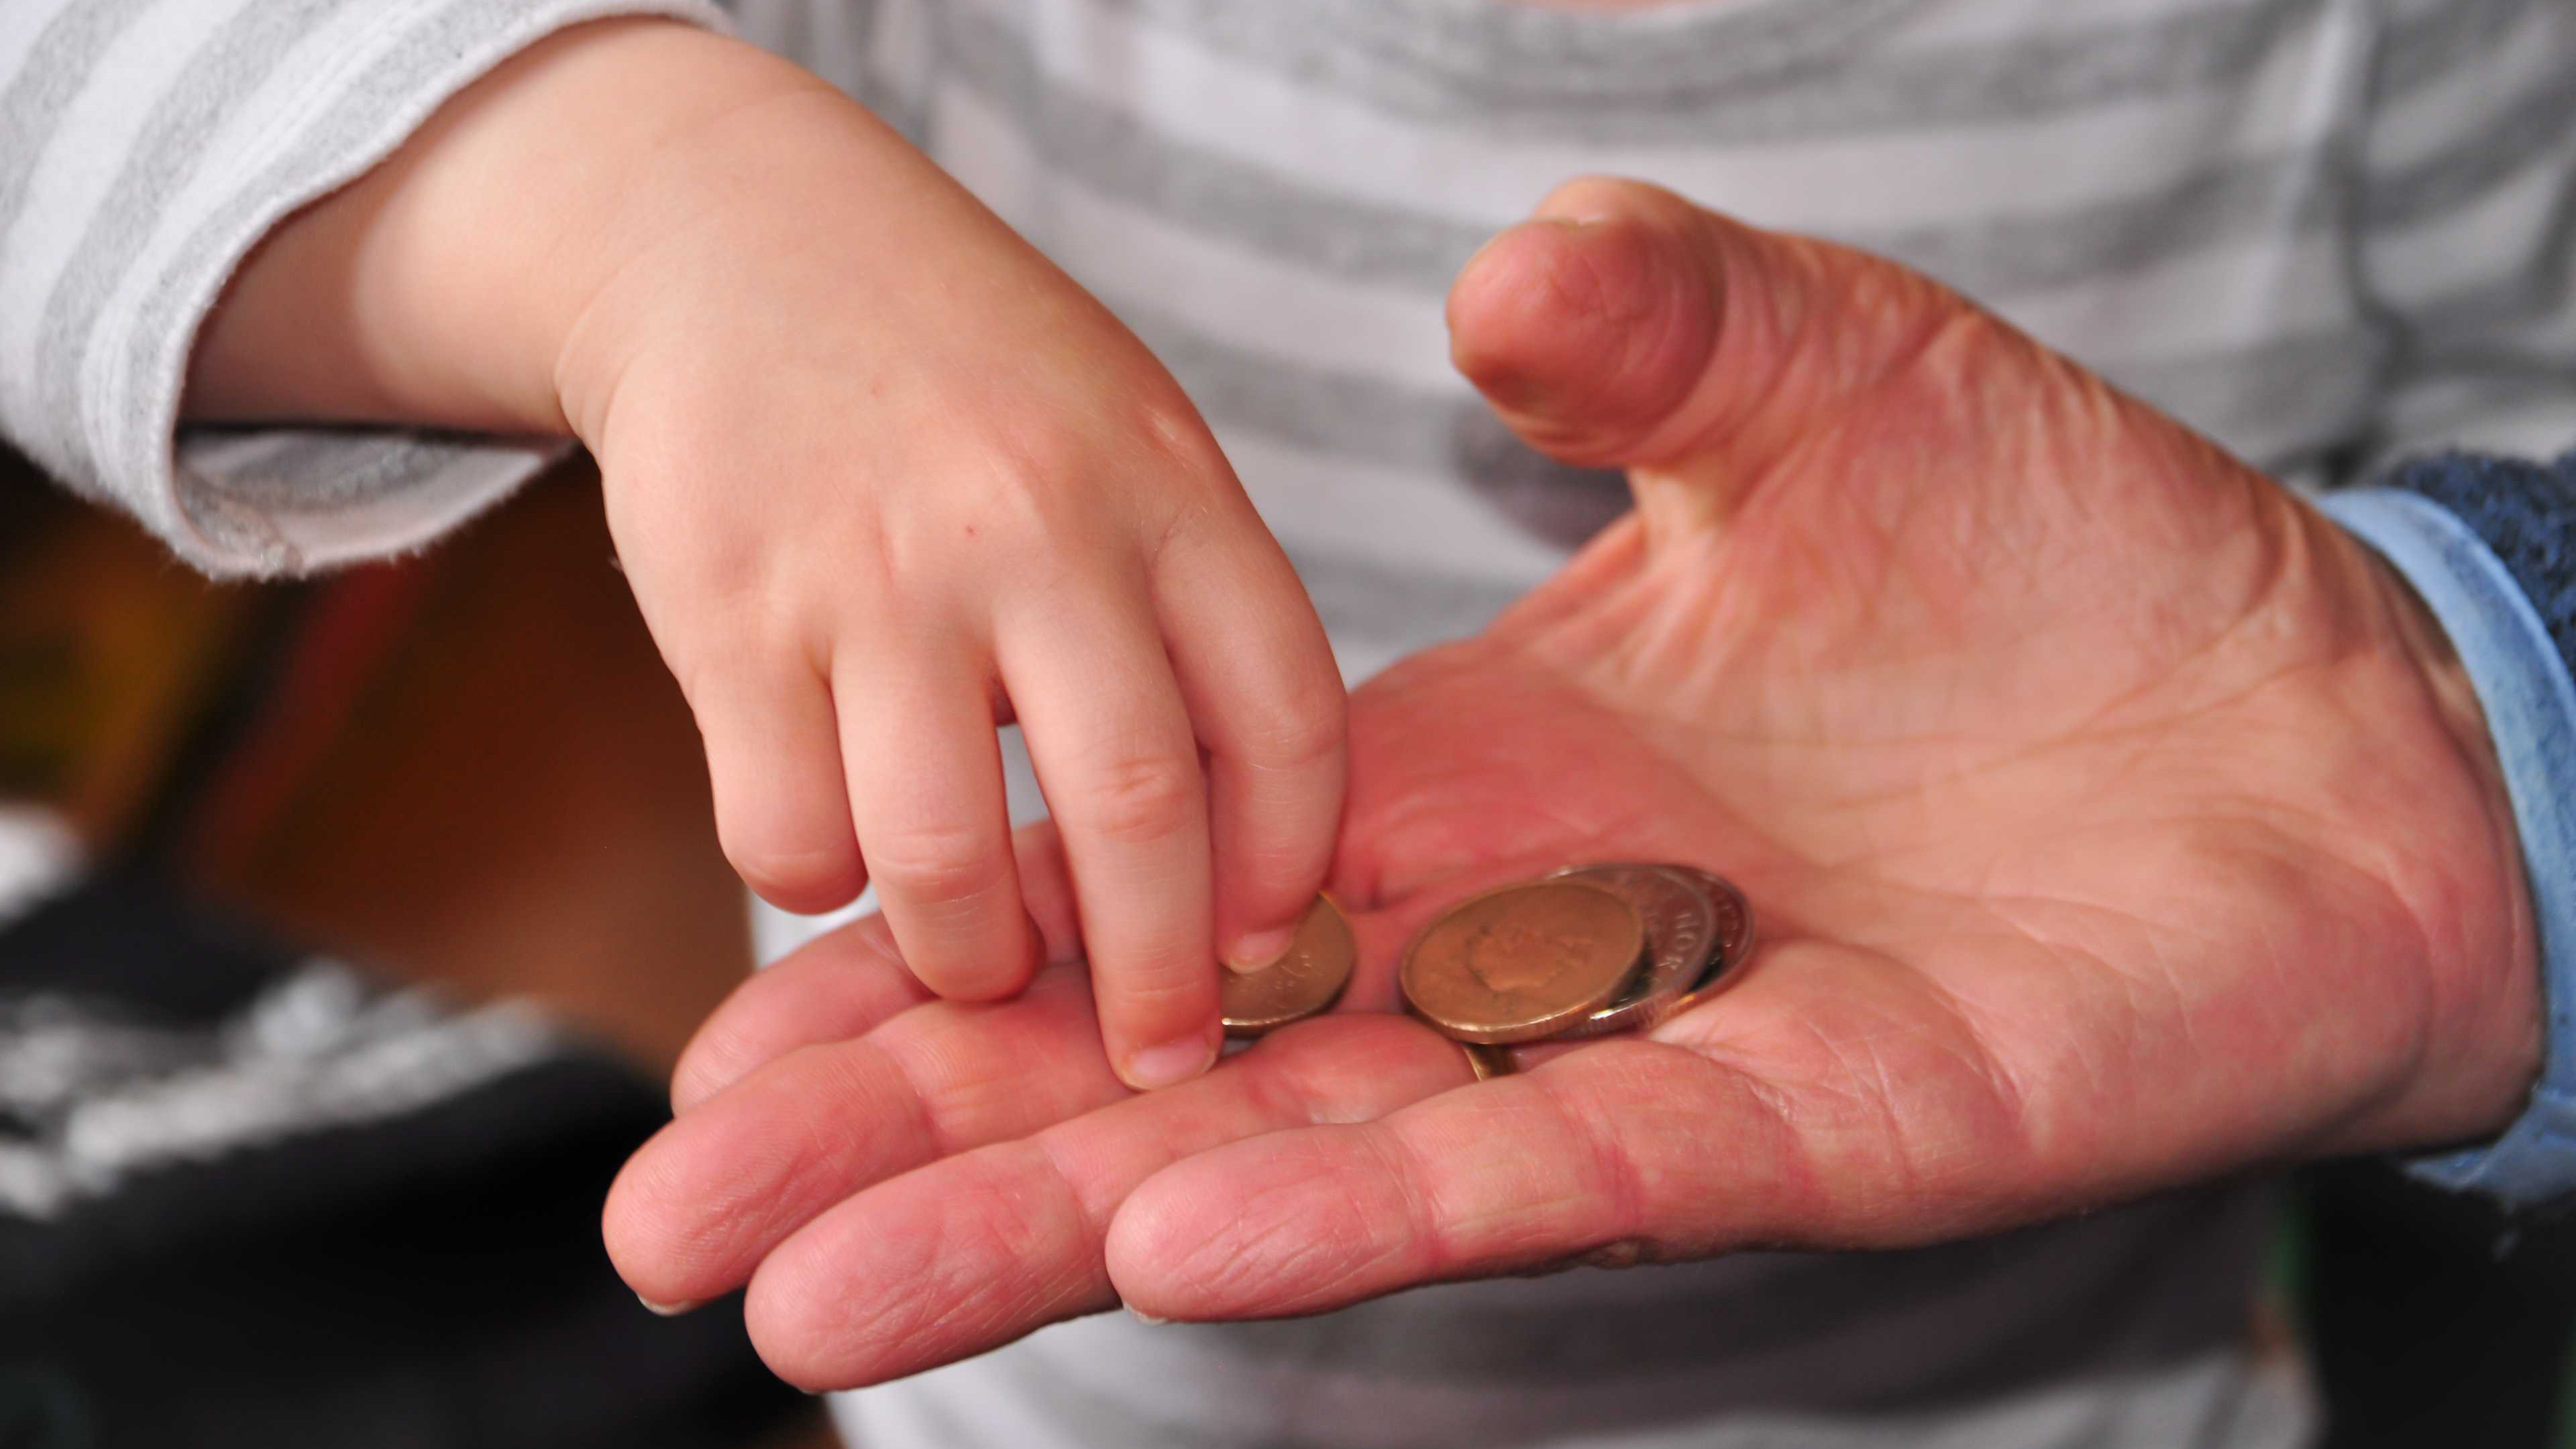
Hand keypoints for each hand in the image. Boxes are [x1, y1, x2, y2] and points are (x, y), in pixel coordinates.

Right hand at [184, 20, 1345, 1089]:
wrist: (737, 236)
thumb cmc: (971, 382)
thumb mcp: (1130, 441)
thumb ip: (1190, 617)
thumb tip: (1226, 866)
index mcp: (1170, 487)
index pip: (1290, 714)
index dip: (1291, 865)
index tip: (1270, 949)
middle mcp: (1037, 527)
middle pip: (1136, 813)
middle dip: (1152, 978)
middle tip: (1150, 1053)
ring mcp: (877, 572)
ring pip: (939, 859)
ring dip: (969, 955)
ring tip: (979, 961)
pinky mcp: (727, 613)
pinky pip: (788, 835)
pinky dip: (816, 876)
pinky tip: (833, 835)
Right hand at [601, 178, 2539, 1387]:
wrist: (2334, 702)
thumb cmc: (2077, 548)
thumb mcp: (1819, 377)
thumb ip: (1647, 330)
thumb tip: (1483, 281)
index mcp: (1463, 791)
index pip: (1145, 892)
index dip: (954, 952)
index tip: (754, 1009)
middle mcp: (1501, 951)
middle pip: (1159, 1072)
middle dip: (923, 1143)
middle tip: (679, 1231)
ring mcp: (1632, 1056)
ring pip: (1301, 1166)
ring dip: (1066, 1227)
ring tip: (822, 1301)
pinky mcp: (1795, 1126)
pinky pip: (1543, 1170)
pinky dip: (1360, 1207)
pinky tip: (1175, 1245)